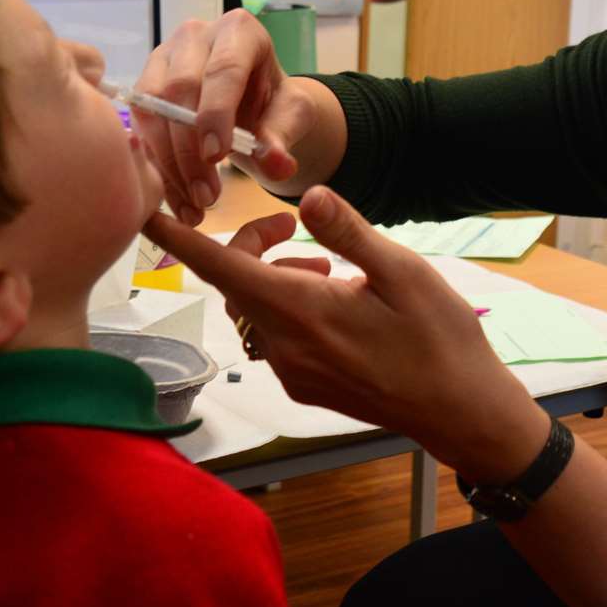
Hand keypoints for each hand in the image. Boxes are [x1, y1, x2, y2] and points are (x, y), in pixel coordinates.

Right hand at [136, 10, 320, 224]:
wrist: (254, 106)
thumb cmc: (274, 103)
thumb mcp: (291, 117)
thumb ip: (283, 138)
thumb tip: (279, 166)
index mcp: (240, 31)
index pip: (223, 69)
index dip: (216, 114)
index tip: (216, 158)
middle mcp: (196, 35)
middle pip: (180, 89)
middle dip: (190, 149)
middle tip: (207, 195)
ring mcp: (164, 56)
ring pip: (152, 108)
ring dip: (169, 162)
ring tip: (194, 203)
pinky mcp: (144, 84)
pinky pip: (140, 125)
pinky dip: (156, 165)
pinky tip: (175, 196)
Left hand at [143, 187, 547, 480]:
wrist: (459, 410)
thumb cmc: (439, 339)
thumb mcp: (403, 273)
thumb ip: (349, 233)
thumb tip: (308, 195)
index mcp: (303, 311)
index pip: (221, 267)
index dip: (179, 238)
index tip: (147, 212)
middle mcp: (285, 345)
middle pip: (235, 283)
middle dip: (251, 246)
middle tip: (295, 226)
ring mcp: (292, 370)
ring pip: (254, 309)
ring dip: (273, 277)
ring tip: (327, 266)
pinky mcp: (304, 385)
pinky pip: (274, 335)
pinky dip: (288, 307)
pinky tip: (334, 300)